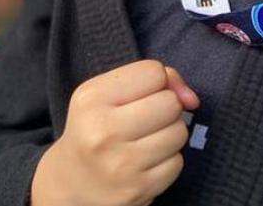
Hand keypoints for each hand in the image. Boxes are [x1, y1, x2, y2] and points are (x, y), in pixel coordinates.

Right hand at [31, 60, 199, 205]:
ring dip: (169, 135)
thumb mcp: (108, 92)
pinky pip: (178, 163)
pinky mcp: (138, 190)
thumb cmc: (95, 127)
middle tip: (144, 120)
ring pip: (179, 132)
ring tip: (145, 141)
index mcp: (92, 99)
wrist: (71, 182)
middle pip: (171, 103)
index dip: (155, 82)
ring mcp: (121, 164)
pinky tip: (146, 163)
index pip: (153, 72)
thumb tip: (191, 99)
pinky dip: (167, 161)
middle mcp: (102, 131)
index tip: (139, 96)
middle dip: (166, 108)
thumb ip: (154, 78)